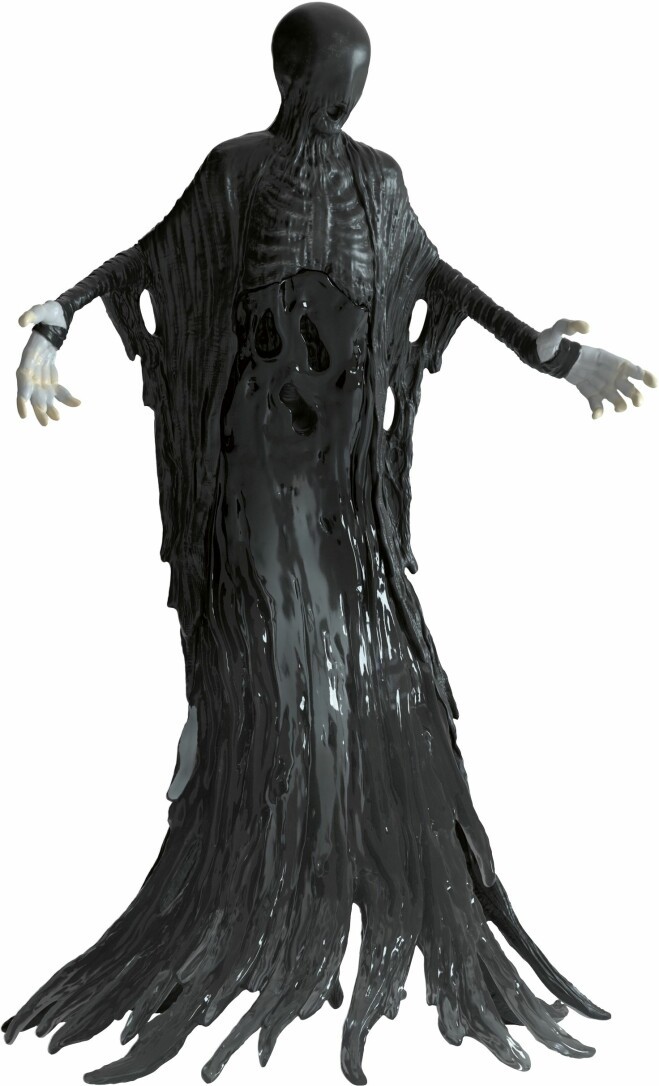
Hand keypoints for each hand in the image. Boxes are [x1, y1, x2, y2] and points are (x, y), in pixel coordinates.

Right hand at [16, 302, 79, 425]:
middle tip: (45, 423)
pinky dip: (65, 396)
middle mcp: (32, 364)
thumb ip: (32, 314)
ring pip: (43, 393)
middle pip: (32, 391)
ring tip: (56, 420)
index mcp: (29, 354)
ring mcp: (40, 369)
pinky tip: (77, 403)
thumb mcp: (42, 309)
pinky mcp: (49, 370)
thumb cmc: (49, 311)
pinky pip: (56, 387)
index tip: (23, 413)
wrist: (57, 314)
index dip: (22, 396)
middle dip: (37, 407)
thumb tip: (21, 322)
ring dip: (49, 406)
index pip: (23, 379)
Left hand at [537, 318, 656, 419]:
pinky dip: (598, 410)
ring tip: (619, 409)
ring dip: (620, 404)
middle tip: (638, 403)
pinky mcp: (588, 391)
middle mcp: (607, 372)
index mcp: (607, 358)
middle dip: (636, 394)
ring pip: (615, 397)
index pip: (630, 367)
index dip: (644, 375)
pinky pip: (596, 403)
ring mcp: (599, 382)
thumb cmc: (553, 340)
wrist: (545, 355)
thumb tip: (586, 328)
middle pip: (627, 385)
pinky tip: (595, 416)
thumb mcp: (559, 328)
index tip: (652, 384)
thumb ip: (571, 325)